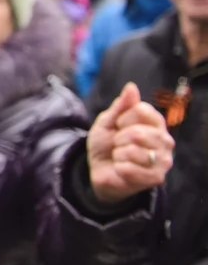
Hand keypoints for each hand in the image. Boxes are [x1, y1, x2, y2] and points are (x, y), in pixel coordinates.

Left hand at [87, 83, 173, 203]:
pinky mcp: (156, 177)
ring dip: (118, 154)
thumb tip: (131, 86)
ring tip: (121, 157)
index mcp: (156, 122)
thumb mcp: (108, 121)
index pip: (140, 109)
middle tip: (119, 145)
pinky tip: (122, 169)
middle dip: (118, 138)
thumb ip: (120, 106)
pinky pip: (129, 168)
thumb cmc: (106, 144)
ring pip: (132, 150)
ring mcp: (163, 160)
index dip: (121, 118)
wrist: (100, 170)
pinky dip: (119, 167)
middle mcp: (165, 140)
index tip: (118, 126)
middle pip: (137, 132)